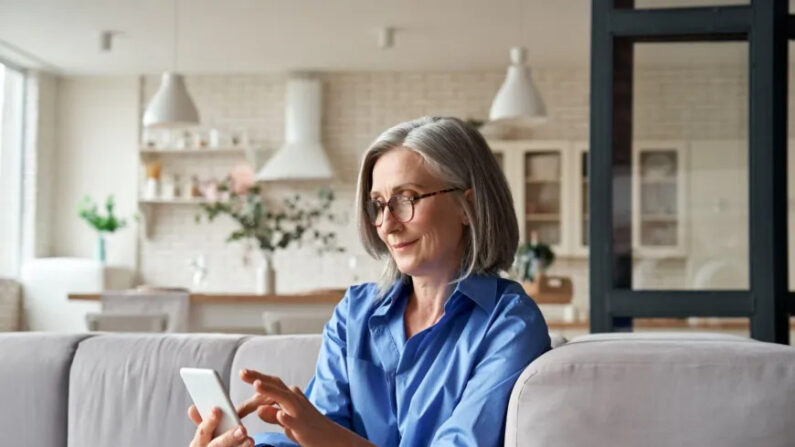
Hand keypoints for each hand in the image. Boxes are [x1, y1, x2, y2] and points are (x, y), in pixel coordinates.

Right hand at [187, 405, 253, 446]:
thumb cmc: (213, 444)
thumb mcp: (206, 434)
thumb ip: (205, 421)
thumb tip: (193, 408)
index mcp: (198, 443)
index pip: (202, 432)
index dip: (209, 421)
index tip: (217, 410)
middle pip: (216, 445)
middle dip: (229, 437)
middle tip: (242, 429)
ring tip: (250, 441)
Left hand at [238, 369, 374, 446]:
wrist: (332, 438)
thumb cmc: (309, 428)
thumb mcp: (287, 421)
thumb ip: (273, 415)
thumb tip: (259, 409)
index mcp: (290, 397)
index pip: (272, 385)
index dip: (257, 379)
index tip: (243, 373)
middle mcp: (295, 400)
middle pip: (275, 385)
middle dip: (259, 378)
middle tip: (243, 373)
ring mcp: (300, 411)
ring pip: (284, 398)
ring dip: (270, 391)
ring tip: (256, 385)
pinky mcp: (303, 425)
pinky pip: (294, 420)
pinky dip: (286, 417)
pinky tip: (279, 415)